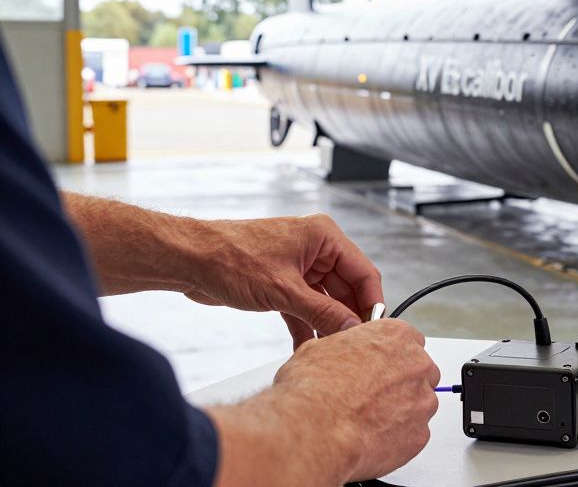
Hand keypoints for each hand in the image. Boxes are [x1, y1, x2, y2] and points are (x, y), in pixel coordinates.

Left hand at [185, 213, 383, 348]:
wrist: (188, 260)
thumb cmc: (231, 258)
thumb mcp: (283, 291)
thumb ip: (322, 312)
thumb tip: (351, 330)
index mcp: (324, 237)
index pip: (363, 272)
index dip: (371, 303)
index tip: (375, 331)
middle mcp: (316, 249)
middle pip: (346, 288)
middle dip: (348, 318)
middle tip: (354, 348)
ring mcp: (299, 266)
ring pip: (325, 301)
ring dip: (326, 326)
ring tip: (332, 353)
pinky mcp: (282, 283)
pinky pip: (304, 308)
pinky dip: (305, 327)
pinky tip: (307, 351)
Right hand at [207, 319, 439, 485]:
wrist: (305, 430)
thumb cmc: (306, 389)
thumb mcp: (320, 347)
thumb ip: (344, 344)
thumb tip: (338, 343)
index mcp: (394, 335)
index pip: (402, 338)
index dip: (384, 354)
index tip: (373, 366)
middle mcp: (415, 364)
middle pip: (415, 369)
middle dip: (395, 381)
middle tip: (365, 396)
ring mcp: (419, 401)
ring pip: (416, 402)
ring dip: (395, 409)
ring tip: (360, 420)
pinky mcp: (417, 435)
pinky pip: (411, 433)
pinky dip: (393, 437)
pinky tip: (366, 438)